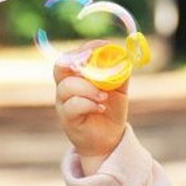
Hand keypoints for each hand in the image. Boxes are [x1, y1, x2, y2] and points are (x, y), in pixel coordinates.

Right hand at [54, 47, 128, 168]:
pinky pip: (72, 106)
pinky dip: (88, 104)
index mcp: (76, 75)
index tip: (102, 46)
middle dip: (78, 62)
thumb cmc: (110, 109)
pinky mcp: (67, 119)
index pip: (73, 55)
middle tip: (94, 63)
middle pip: (61, 66)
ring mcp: (64, 102)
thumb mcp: (119, 88)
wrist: (108, 138)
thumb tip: (125, 56)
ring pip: (67, 86)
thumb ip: (120, 72)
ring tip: (104, 96)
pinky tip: (100, 107)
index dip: (85, 48)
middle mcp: (66, 86)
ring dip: (88, 88)